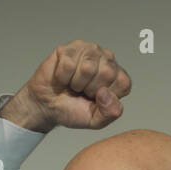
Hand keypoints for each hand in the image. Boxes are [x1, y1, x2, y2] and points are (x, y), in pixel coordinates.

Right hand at [6, 40, 131, 131]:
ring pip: (88, 68)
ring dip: (76, 83)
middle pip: (106, 72)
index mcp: (117, 76)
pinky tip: (62, 77)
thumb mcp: (95, 120)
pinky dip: (62, 77)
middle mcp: (106, 59)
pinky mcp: (69, 48)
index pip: (123, 84)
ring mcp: (88, 50)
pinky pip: (69, 65)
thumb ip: (110, 113)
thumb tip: (105, 92)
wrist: (46, 106)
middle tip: (82, 92)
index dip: (107, 97)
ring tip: (72, 84)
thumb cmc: (72, 110)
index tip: (95, 100)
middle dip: (90, 89)